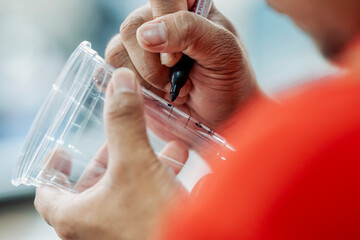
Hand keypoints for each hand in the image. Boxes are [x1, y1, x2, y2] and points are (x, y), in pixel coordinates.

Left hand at [35, 68, 184, 239]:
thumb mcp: (135, 165)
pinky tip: (180, 159)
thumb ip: (125, 124)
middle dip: (105, 158)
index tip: (62, 150)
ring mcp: (121, 229)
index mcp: (77, 216)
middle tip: (114, 140)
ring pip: (122, 191)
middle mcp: (95, 227)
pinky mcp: (145, 228)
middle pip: (89, 187)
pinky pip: (146, 198)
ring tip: (152, 144)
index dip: (53, 169)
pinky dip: (158, 177)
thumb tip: (120, 82)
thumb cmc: (153, 224)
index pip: (48, 193)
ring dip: (137, 163)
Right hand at [105, 0, 260, 129]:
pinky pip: (110, 72)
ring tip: (172, 90)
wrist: (221, 116)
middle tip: (179, 81)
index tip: (177, 58)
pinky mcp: (128, 70)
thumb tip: (145, 34)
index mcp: (186, 6)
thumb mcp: (224, 51)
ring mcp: (140, 47)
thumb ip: (190, 31)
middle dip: (155, 66)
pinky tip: (156, 94)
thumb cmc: (228, 81)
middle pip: (132, 28)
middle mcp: (159, 22)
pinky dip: (133, 88)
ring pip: (117, 52)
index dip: (165, 26)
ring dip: (147, 81)